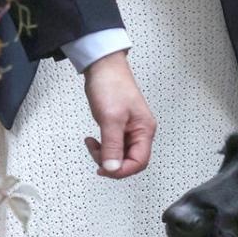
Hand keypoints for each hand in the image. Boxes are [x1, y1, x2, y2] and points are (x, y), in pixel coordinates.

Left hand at [82, 51, 156, 178]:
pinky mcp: (119, 125)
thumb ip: (112, 146)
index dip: (122, 170)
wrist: (102, 66)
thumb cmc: (111, 84)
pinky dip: (103, 147)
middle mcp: (140, 131)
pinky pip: (113, 145)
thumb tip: (113, 168)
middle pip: (129, 161)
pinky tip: (94, 141)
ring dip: (105, 155)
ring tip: (93, 145)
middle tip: (96, 154)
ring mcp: (129, 128)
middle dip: (112, 163)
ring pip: (120, 155)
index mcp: (144, 130)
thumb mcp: (111, 118)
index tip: (105, 169)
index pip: (139, 162)